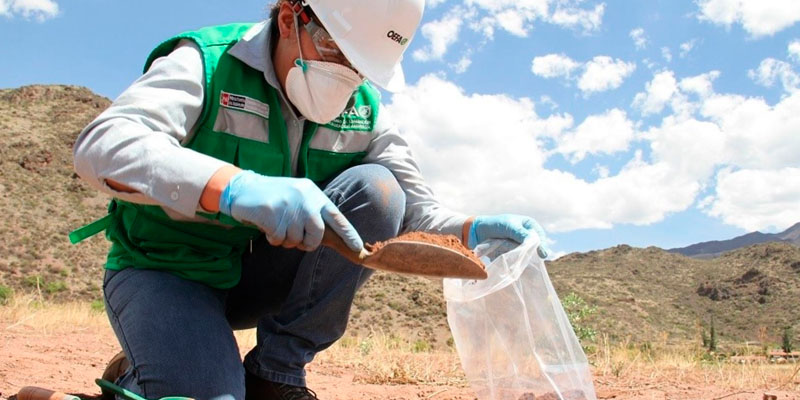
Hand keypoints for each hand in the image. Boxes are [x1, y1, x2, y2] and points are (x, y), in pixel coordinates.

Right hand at [218, 170, 362, 251]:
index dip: (348, 233)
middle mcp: (304, 198)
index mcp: (313, 193)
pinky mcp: (272, 213)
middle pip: (317, 234)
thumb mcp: (298, 197)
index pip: (336, 216)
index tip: (358, 247)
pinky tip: (267, 226)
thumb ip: (313, 212)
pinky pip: (278, 239)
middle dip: (308, 243)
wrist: (244, 188)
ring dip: (286, 240)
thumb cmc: (275, 196)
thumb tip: (328, 237)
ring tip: (278, 226)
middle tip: (298, 241)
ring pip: (296, 239)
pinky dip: (273, 239)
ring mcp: (288, 205)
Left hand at [468, 214, 548, 257]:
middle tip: (527, 258)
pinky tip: (508, 259)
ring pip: (525, 255)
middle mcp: (526, 236)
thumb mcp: (509, 227)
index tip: (542, 255)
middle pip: (533, 248)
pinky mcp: (513, 254)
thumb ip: (521, 234)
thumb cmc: (495, 225)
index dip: (541, 245)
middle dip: (528, 252)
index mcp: (529, 225)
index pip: (539, 236)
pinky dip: (513, 260)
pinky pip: (517, 260)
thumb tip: (535, 244)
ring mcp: (519, 246)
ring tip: (509, 252)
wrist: (478, 232)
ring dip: (518, 255)